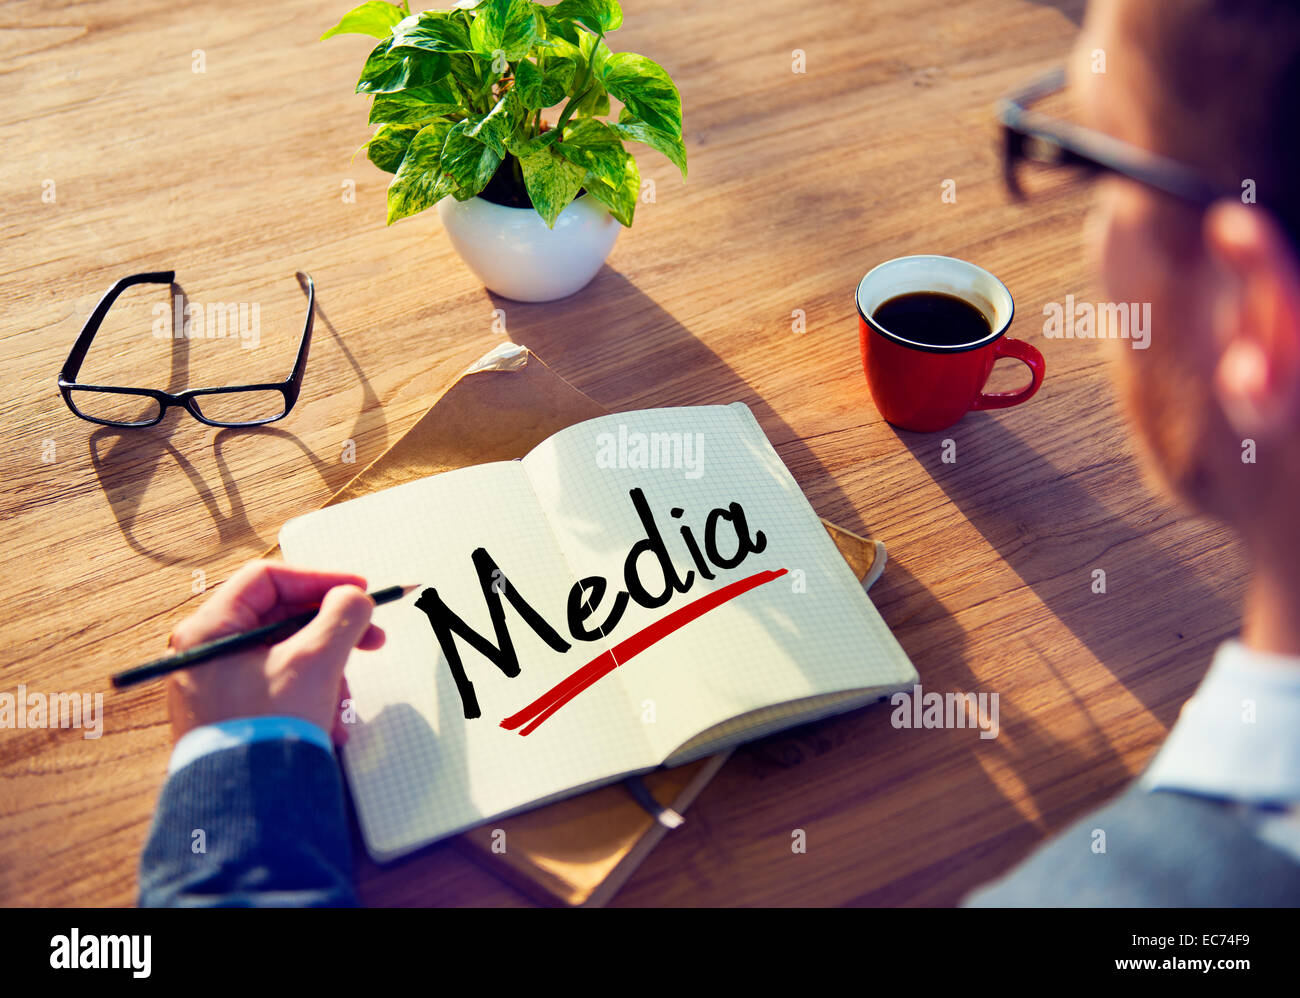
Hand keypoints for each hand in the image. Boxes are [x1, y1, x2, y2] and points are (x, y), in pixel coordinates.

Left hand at [164, 560, 385, 745]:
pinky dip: (311, 695)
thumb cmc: (266, 730)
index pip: (268, 579)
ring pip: (286, 655)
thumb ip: (342, 616)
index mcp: (209, 630)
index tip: (356, 592)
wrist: (247, 806)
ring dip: (326, 671)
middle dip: (331, 633)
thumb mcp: (315, 661)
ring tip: (343, 702)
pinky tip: (329, 722)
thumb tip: (354, 598)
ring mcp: (218, 686)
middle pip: (281, 619)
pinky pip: (280, 687)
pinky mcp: (233, 713)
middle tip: (370, 639)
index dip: (318, 579)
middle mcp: (206, 654)